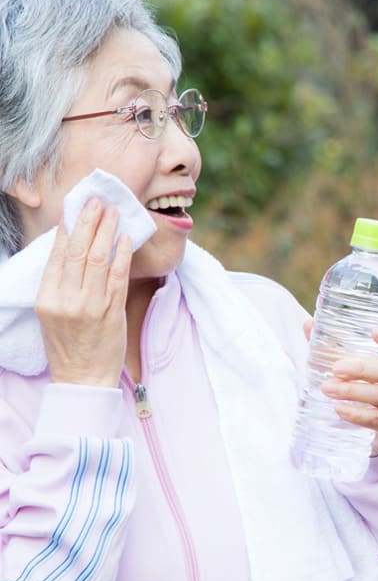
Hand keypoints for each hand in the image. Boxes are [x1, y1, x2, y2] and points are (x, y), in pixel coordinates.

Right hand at [35, 198, 131, 386]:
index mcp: (47, 299)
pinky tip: (126, 237)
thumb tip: (70, 248)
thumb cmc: (69, 345)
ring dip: (107, 231)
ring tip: (113, 212)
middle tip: (97, 201)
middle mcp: (67, 300)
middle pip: (78, 251)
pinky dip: (123, 253)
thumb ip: (60, 284)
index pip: (58, 256)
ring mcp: (91, 305)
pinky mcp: (113, 311)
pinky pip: (118, 276)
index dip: (69, 229)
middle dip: (89, 222)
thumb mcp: (53, 313)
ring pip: (99, 259)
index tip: (76, 209)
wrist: (83, 378)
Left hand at [321, 326, 377, 455]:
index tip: (374, 332)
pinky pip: (377, 419)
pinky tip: (339, 409)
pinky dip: (357, 414)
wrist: (377, 423)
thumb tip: (308, 325)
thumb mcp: (352, 365)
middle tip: (335, 368)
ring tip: (327, 388)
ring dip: (353, 391)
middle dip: (362, 369)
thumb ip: (332, 346)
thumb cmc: (364, 384)